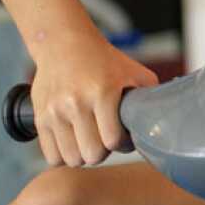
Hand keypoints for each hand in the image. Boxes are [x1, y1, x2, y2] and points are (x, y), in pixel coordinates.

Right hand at [26, 31, 157, 167]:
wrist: (64, 45)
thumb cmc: (104, 60)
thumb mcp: (135, 72)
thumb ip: (149, 97)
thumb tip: (165, 122)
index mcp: (103, 92)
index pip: (113, 140)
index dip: (124, 145)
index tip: (126, 138)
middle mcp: (76, 103)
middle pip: (92, 155)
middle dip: (104, 153)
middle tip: (106, 141)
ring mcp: (55, 112)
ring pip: (71, 159)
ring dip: (83, 156)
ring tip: (90, 142)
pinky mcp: (39, 118)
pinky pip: (51, 156)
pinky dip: (63, 156)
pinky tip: (73, 143)